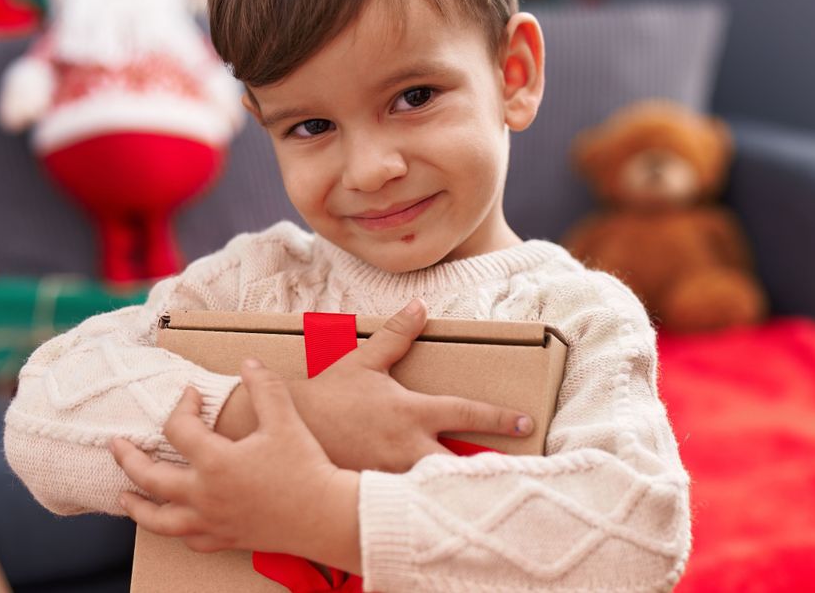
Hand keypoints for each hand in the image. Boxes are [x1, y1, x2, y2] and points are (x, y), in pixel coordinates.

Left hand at [111, 360, 361, 571]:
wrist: (327, 516)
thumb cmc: (306, 468)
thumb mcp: (285, 421)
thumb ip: (265, 388)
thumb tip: (248, 362)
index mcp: (214, 462)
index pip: (178, 428)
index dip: (182, 405)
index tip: (192, 394)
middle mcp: (204, 495)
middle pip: (150, 479)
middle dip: (128, 459)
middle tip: (117, 445)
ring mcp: (212, 521)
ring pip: (160, 520)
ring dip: (138, 507)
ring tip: (124, 497)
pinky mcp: (226, 539)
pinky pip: (190, 539)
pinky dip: (176, 530)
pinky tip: (174, 523)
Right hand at [215, 298, 533, 472]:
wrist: (288, 426)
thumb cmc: (329, 393)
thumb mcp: (363, 359)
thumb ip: (396, 335)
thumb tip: (420, 306)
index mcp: (411, 411)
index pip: (466, 412)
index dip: (499, 416)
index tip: (525, 421)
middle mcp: (408, 445)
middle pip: (461, 462)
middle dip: (487, 468)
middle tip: (514, 471)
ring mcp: (393, 471)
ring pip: (436, 484)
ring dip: (456, 485)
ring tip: (483, 491)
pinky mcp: (377, 487)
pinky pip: (407, 497)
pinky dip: (423, 500)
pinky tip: (435, 507)